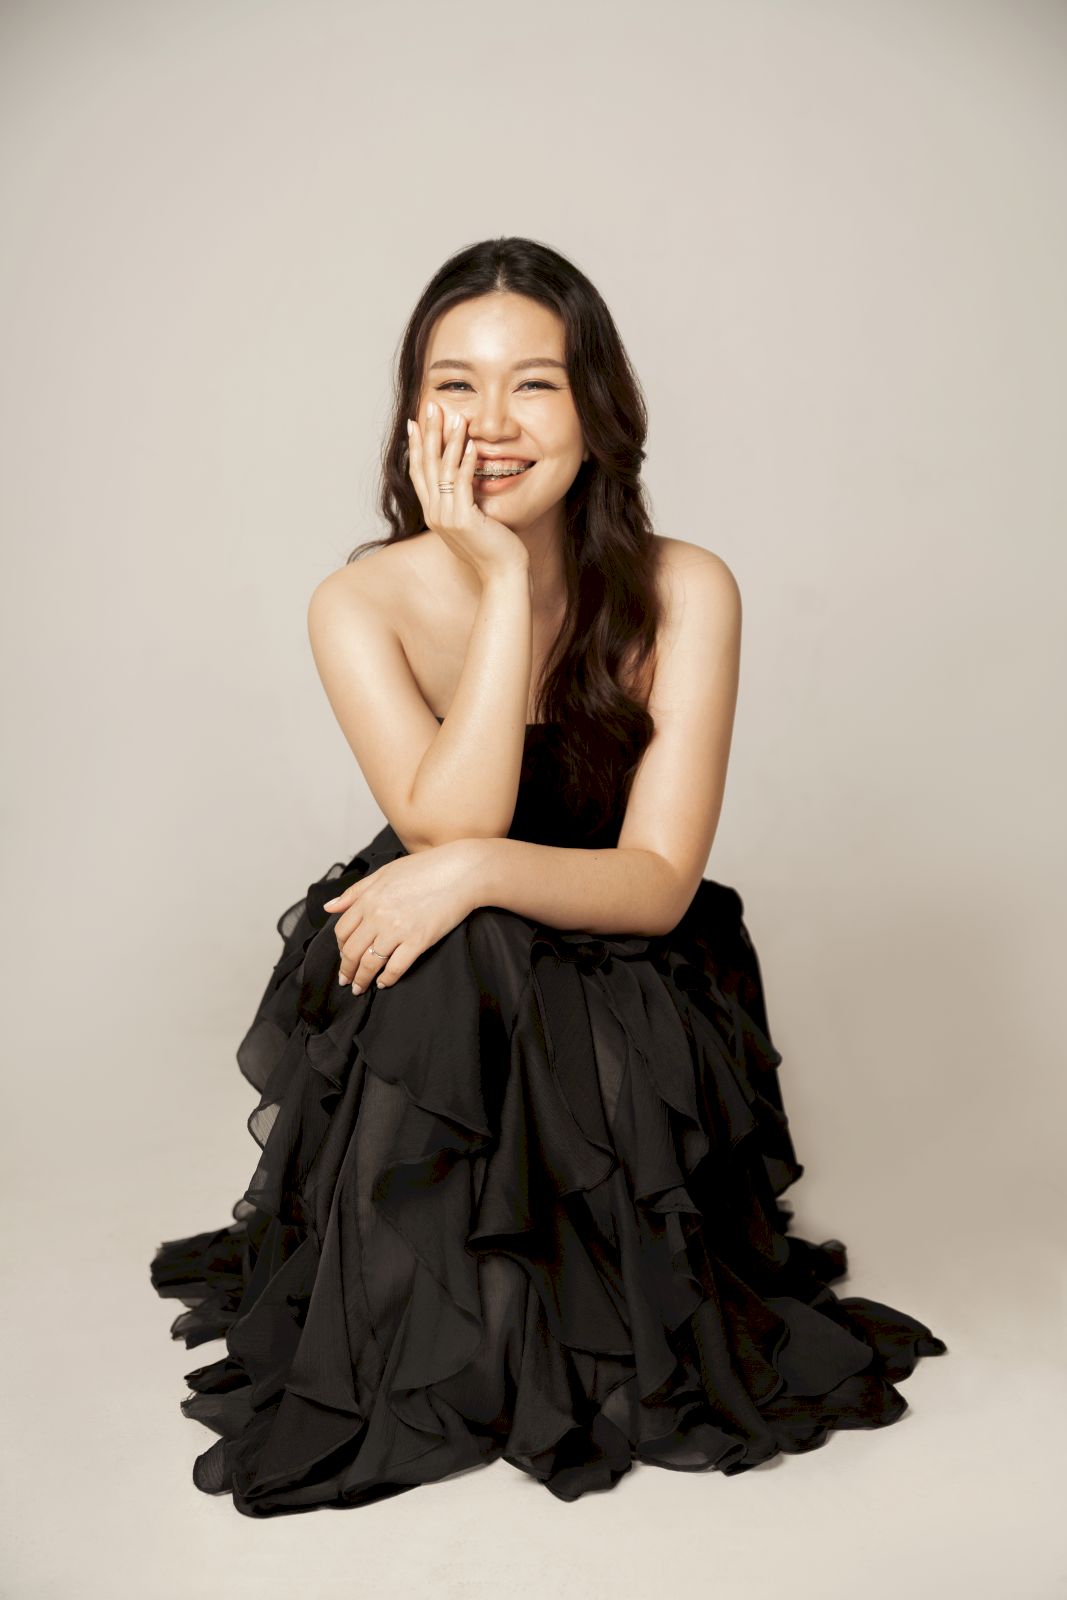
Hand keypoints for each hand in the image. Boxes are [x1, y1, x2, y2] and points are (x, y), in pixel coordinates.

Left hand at [321, 838, 484, 991]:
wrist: (461, 872)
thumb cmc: (425, 869)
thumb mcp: (384, 873)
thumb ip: (355, 892)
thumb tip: (329, 907)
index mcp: (368, 898)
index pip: (342, 931)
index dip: (339, 948)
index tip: (343, 957)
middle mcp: (378, 915)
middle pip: (351, 951)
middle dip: (346, 970)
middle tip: (346, 980)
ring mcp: (398, 930)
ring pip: (369, 963)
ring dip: (361, 979)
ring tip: (360, 988)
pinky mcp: (418, 941)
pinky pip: (395, 967)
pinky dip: (386, 979)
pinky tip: (384, 983)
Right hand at [407, 400, 529, 582]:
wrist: (501, 575)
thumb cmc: (493, 549)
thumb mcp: (473, 522)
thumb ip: (464, 502)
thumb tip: (466, 482)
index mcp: (433, 514)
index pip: (419, 473)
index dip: (417, 446)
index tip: (415, 423)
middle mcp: (434, 515)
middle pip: (426, 466)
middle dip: (429, 434)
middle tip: (430, 407)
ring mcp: (446, 518)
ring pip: (443, 471)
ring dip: (450, 442)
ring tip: (456, 417)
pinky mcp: (463, 520)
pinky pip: (462, 485)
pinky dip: (465, 463)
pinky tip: (470, 445)